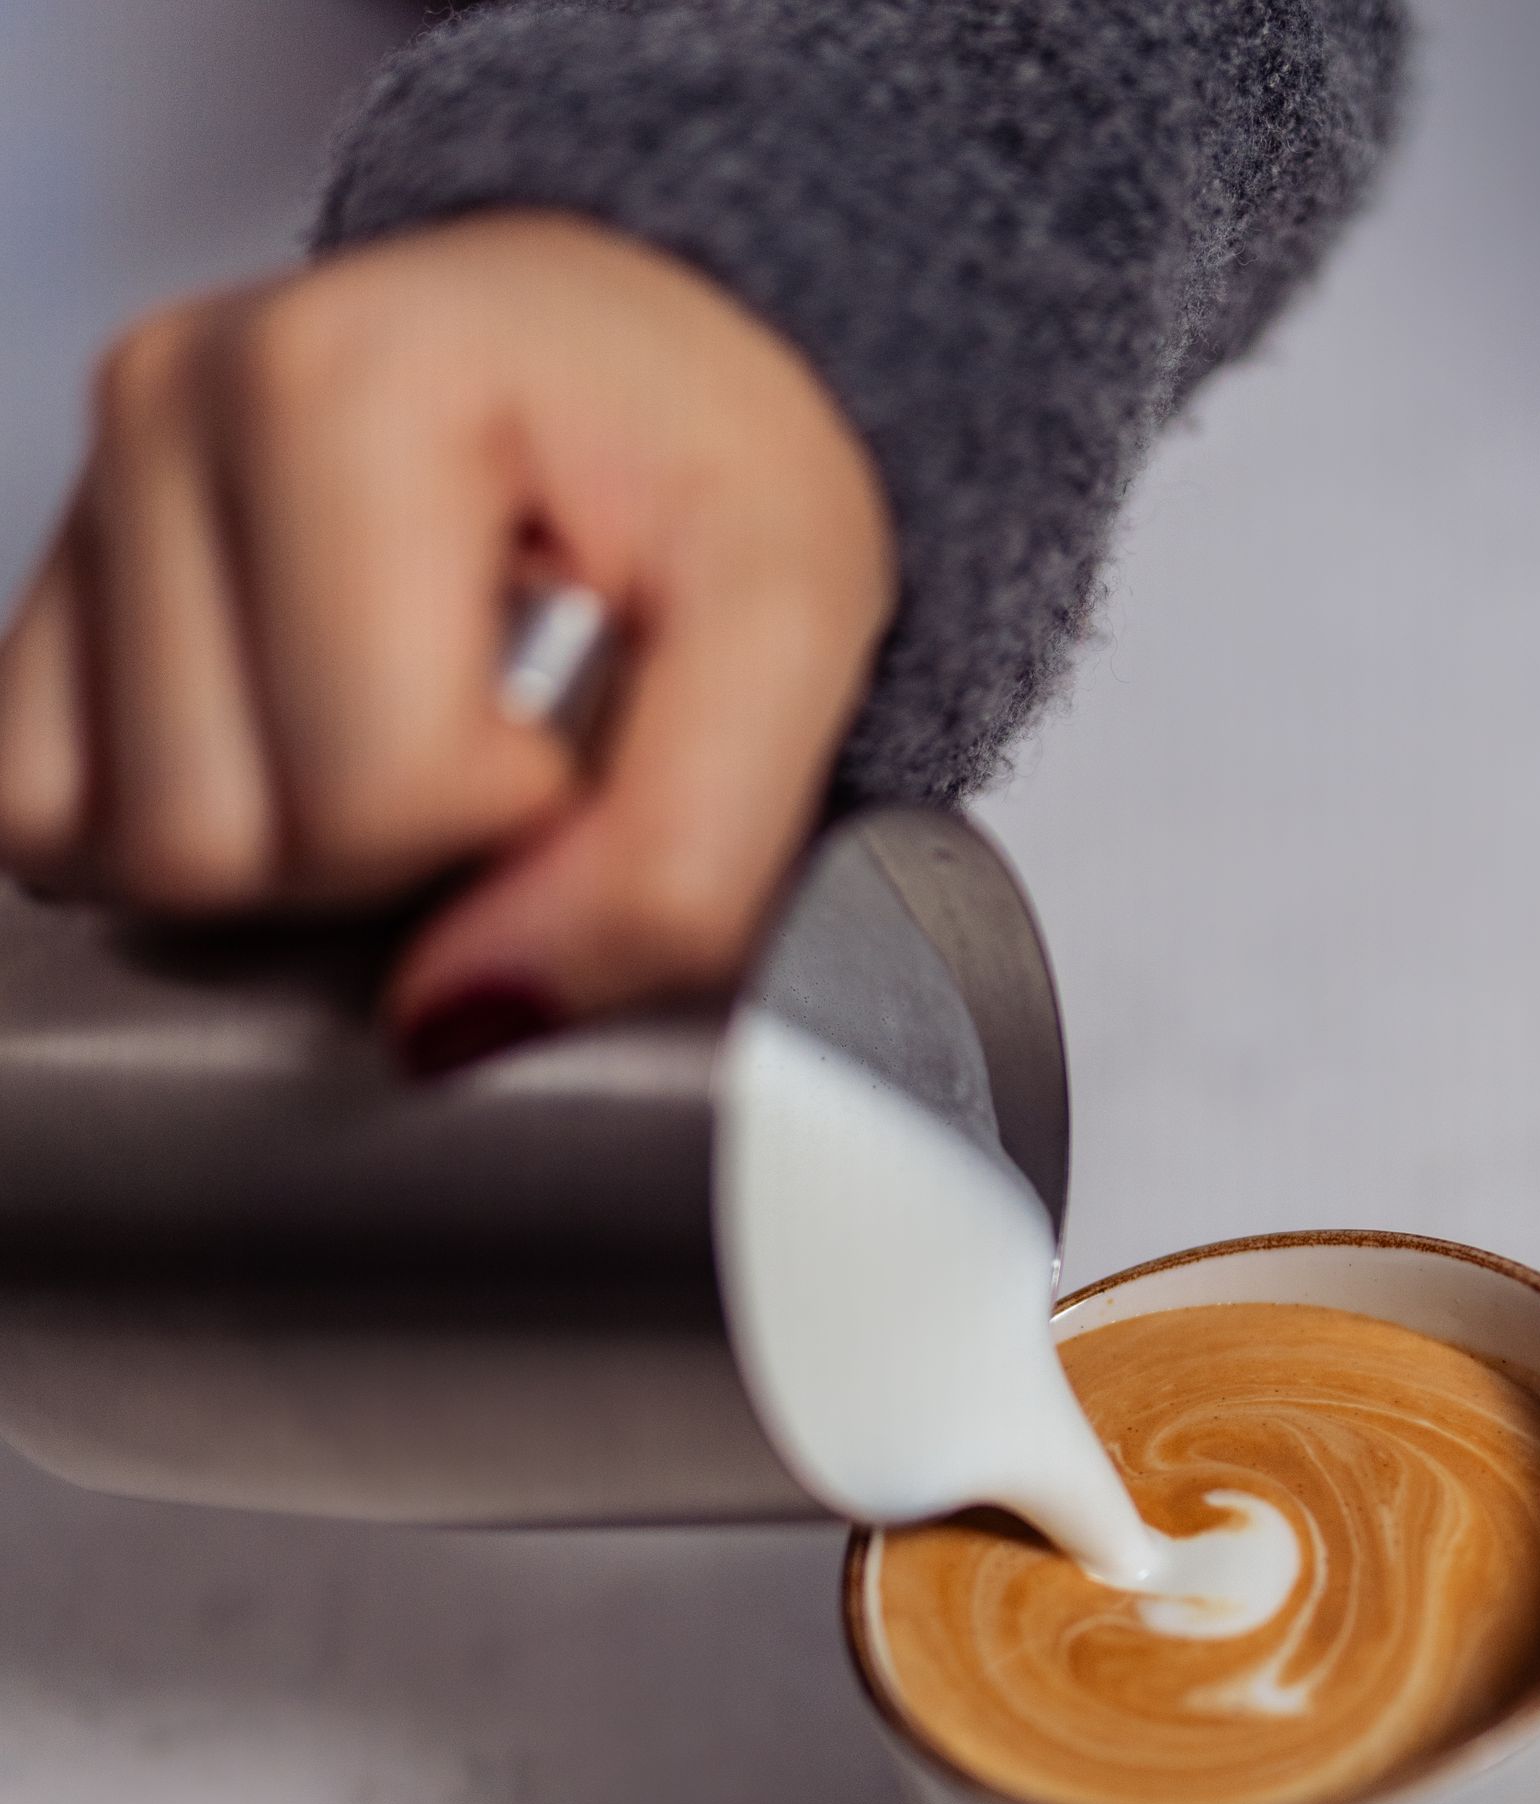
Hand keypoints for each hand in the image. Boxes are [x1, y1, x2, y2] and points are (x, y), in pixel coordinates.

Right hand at [0, 213, 895, 1066]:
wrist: (635, 373)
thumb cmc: (702, 462)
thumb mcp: (792, 632)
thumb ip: (673, 855)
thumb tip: (460, 1020)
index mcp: (350, 385)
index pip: (369, 791)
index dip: (509, 823)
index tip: (577, 735)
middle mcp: (176, 407)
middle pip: (214, 842)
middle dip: (389, 855)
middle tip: (498, 738)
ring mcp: (95, 488)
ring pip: (116, 853)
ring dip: (295, 851)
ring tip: (413, 726)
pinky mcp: (59, 578)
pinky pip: (48, 816)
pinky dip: (199, 832)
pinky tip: (314, 746)